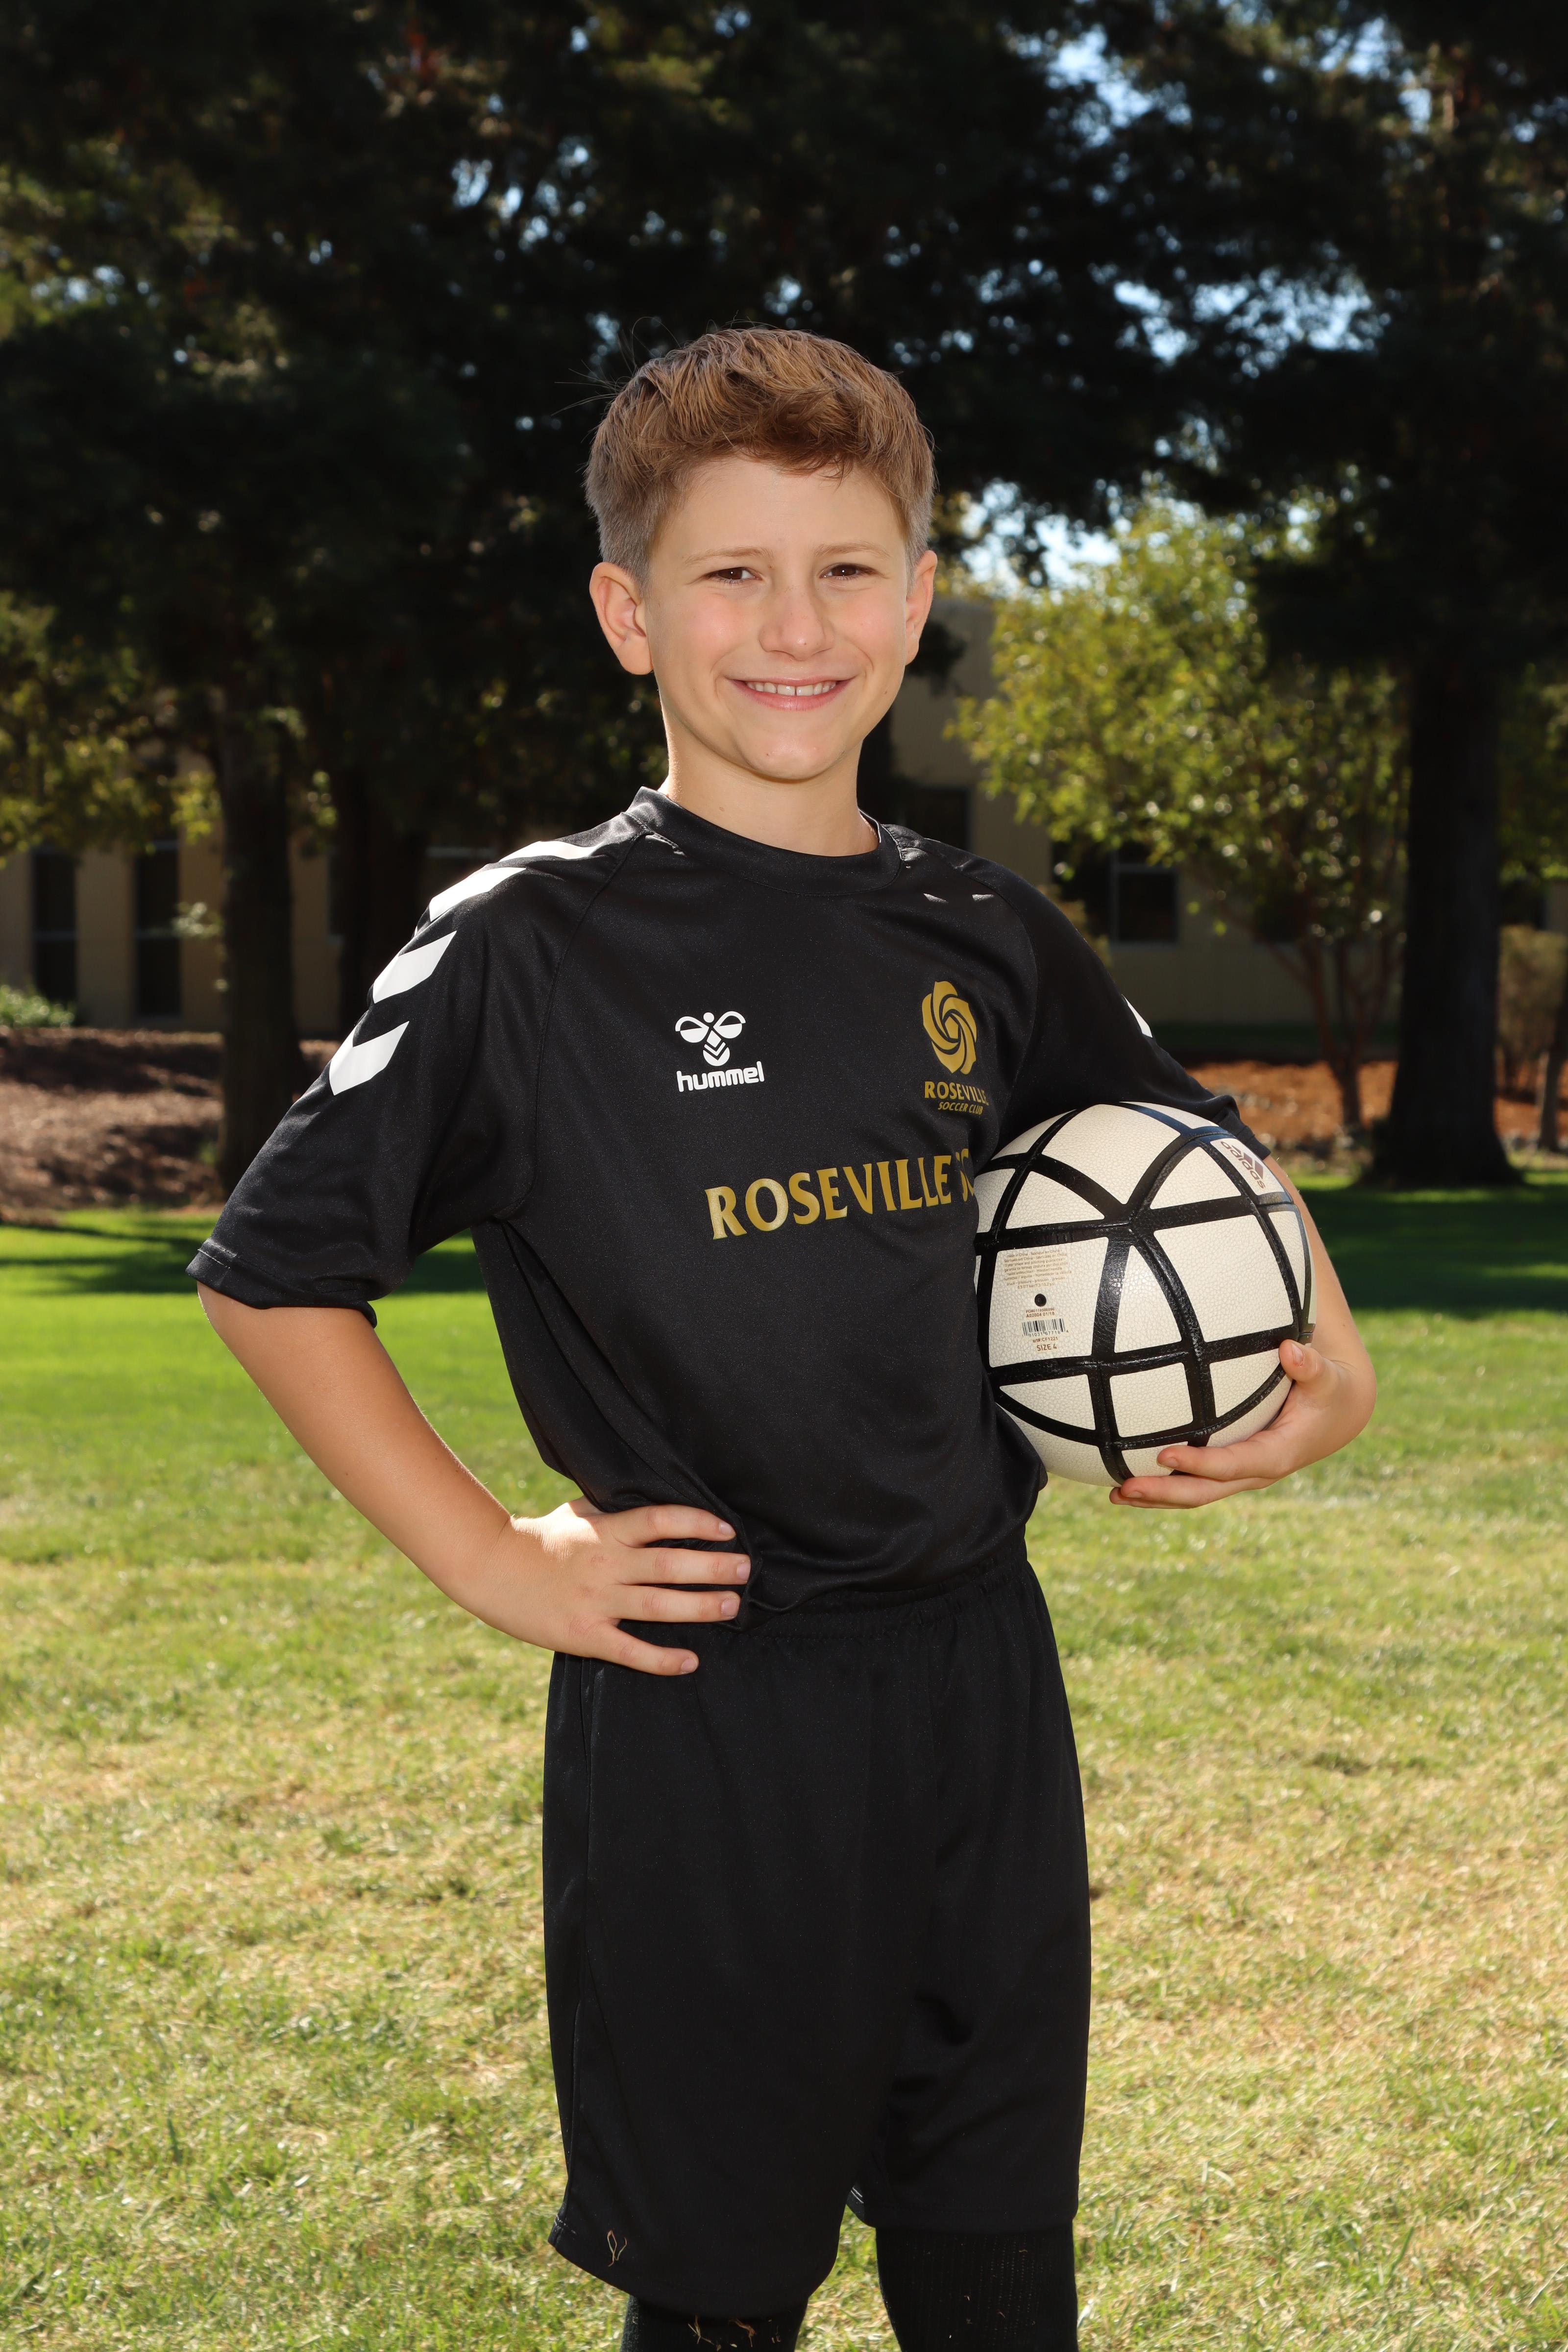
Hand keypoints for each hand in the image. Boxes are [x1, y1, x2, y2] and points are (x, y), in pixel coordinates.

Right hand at [467, 1498, 749, 1674]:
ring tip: (732, 1605)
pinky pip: (630, 1650)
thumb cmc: (538, 1538)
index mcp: (606, 1532)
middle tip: (746, 1570)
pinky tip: (690, 1661)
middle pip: (668, 1564)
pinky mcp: (584, 1635)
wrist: (490, 1569)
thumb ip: (611, 1508)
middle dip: (711, 1567)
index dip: (697, 1522)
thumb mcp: (575, 1513)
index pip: (660, 1520)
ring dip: (699, 1607)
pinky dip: (662, 1660)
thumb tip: (645, 1491)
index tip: (727, 1530)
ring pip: (657, 1606)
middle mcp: (605, 1564)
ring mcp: (595, 1601)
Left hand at [1108, 1335, 1372, 1509]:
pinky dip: (1164, 1486)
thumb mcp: (1327, 1378)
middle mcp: (1256, 1472)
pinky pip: (1194, 1483)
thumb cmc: (1329, 1391)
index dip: (1201, 1464)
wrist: (1336, 1416)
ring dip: (1157, 1497)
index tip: (1164, 1454)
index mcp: (1278, 1454)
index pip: (1234, 1465)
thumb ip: (1311, 1366)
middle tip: (1125, 1488)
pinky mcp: (1230, 1470)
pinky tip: (1127, 1480)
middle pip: (1206, 1491)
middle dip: (1165, 1493)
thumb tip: (1291, 1349)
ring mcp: (1240, 1475)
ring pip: (1195, 1494)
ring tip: (1115, 1494)